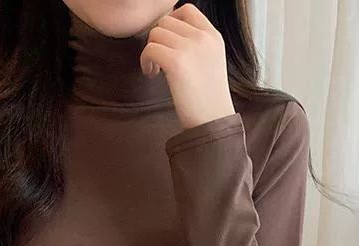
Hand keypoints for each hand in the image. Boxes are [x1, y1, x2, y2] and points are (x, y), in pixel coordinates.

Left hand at [140, 3, 235, 129]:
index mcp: (213, 36)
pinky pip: (149, 49)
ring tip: (156, 70)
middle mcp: (203, 37)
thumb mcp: (211, 62)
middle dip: (158, 39)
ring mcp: (190, 48)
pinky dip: (145, 61)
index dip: (171, 22)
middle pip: (166, 21)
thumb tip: (170, 33)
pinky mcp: (176, 62)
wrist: (212, 121)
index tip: (168, 44)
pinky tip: (152, 74)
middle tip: (159, 60)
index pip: (187, 10)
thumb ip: (197, 44)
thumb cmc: (208, 100)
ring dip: (150, 51)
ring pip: (155, 33)